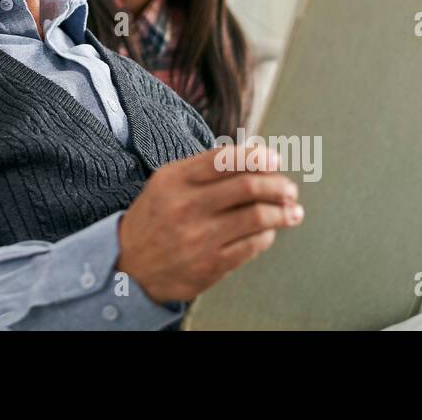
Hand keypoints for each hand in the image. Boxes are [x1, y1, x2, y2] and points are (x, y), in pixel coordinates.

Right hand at [115, 143, 303, 304]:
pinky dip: (268, 235)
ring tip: (292, 211)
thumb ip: (203, 169)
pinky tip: (269, 232)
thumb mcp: (166, 183)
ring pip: (257, 217)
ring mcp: (199, 237)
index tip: (275, 160)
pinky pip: (253, 245)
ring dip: (283, 212)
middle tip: (289, 189)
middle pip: (248, 186)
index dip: (258, 157)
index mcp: (175, 179)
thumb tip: (253, 157)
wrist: (129, 265)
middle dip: (278, 185)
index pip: (225, 159)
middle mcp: (186, 206)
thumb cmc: (155, 218)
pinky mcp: (210, 265)